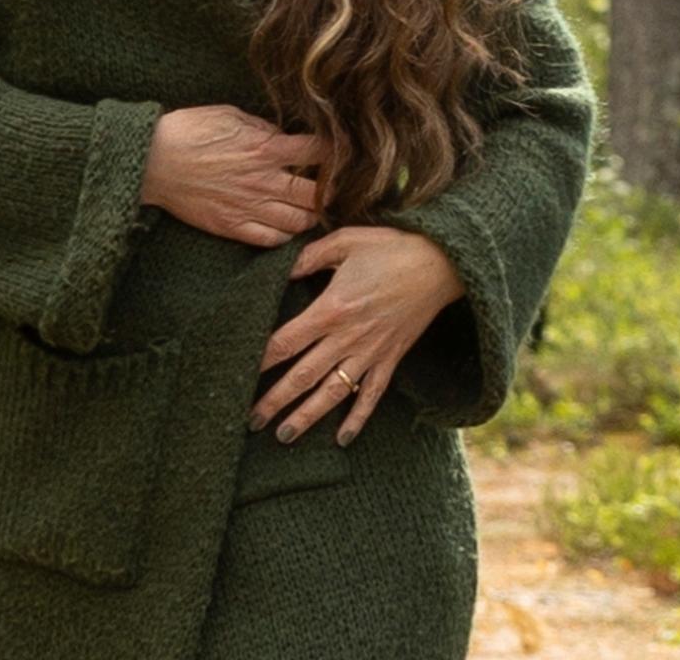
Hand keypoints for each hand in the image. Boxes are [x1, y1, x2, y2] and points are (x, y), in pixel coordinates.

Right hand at [141, 105, 327, 245]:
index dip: (337, 153)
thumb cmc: (188, 130)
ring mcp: (249, 208)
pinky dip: (286, 237)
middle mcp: (263, 181)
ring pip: (299, 223)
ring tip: (311, 209)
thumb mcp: (229, 114)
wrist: (152, 161)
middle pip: (316, 195)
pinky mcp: (232, 227)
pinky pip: (271, 241)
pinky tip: (286, 227)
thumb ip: (262, 128)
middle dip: (331, 192)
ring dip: (311, 216)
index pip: (317, 153)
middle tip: (334, 189)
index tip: (344, 153)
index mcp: (264, 148)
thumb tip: (283, 137)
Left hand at [247, 226, 466, 447]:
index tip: (239, 374)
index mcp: (332, 308)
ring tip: (284, 436)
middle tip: (251, 420)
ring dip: (308, 417)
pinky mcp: (391, 359)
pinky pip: (371, 396)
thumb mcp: (345, 241)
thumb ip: (309, 257)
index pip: (288, 341)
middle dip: (275, 400)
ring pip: (333, 393)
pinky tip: (342, 438)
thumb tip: (280, 270)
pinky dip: (358, 419)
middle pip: (304, 375)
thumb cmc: (390, 248)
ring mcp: (371, 353)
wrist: (440, 264)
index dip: (262, 360)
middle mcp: (348, 337)